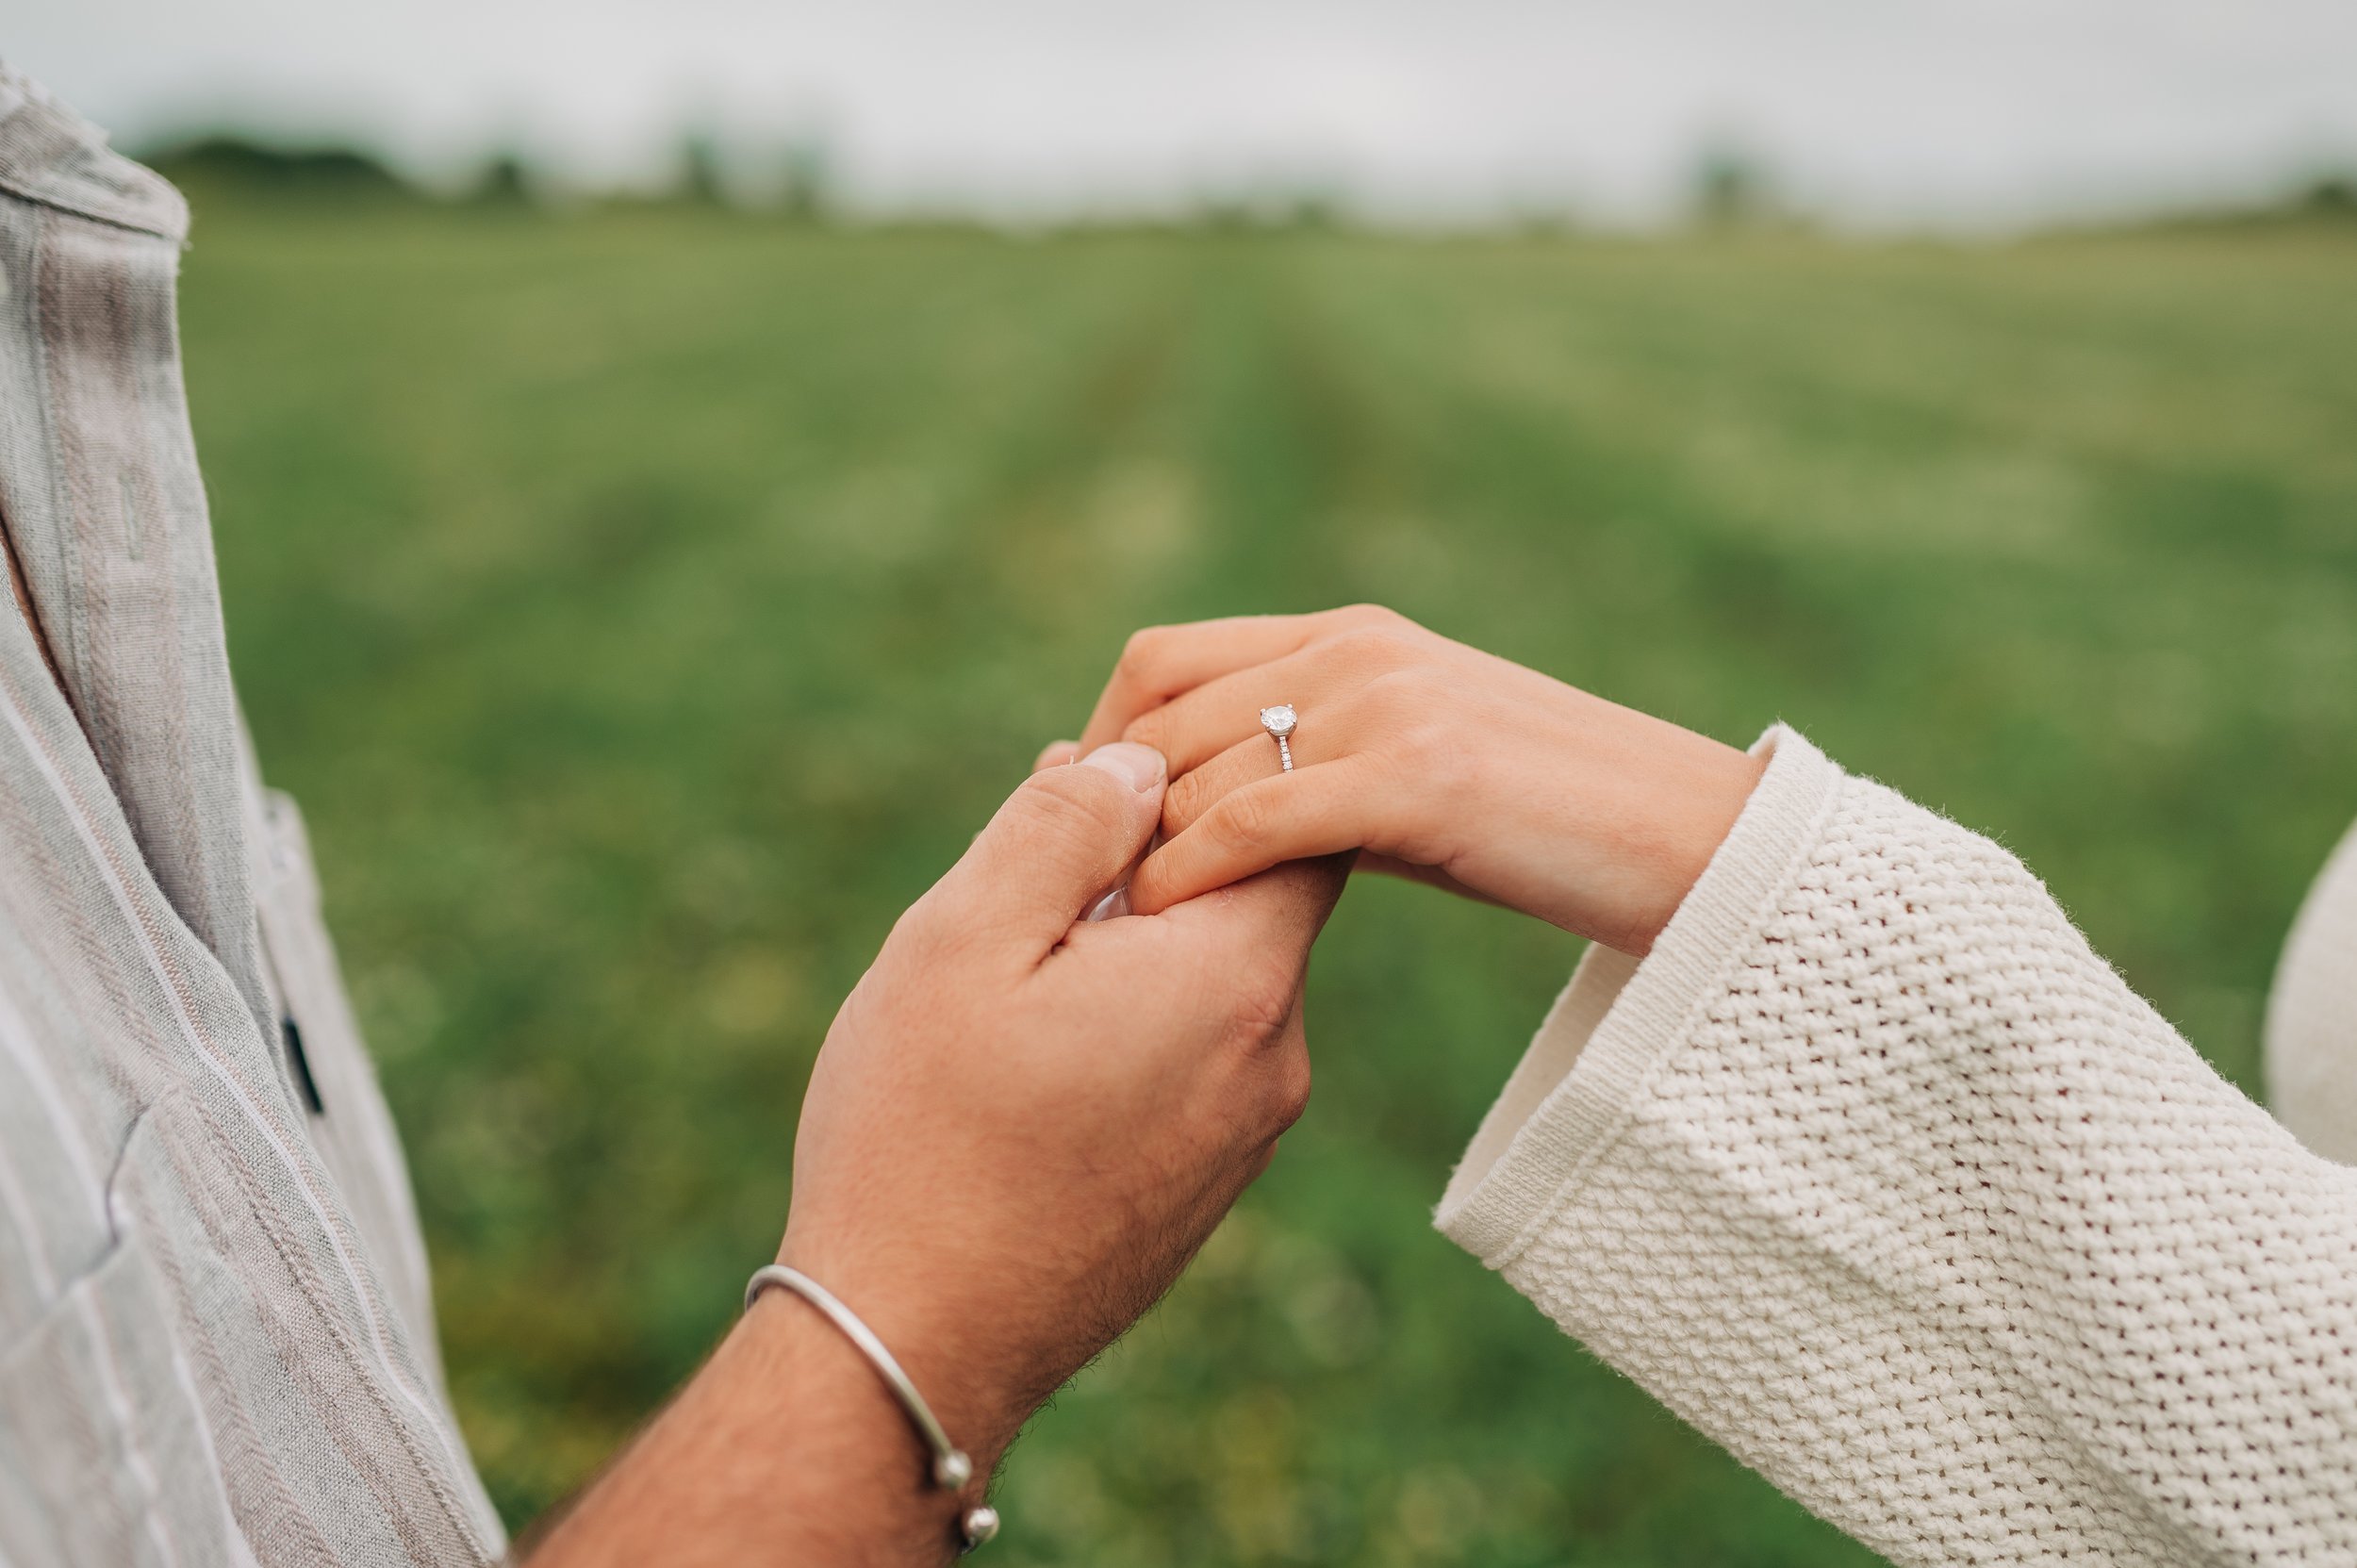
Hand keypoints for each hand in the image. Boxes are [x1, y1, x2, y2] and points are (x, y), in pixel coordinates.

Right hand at [530, 743, 1346, 1566]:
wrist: (911, 1350)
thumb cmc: (923, 1138)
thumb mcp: (964, 939)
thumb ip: (1062, 826)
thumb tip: (1133, 761)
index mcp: (1235, 979)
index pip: (1300, 818)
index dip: (1212, 773)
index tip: (1113, 776)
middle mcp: (1273, 1057)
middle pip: (1252, 898)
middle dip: (1155, 863)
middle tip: (1030, 872)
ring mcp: (1247, 1133)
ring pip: (1215, 981)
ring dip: (1134, 949)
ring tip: (1011, 974)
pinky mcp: (1208, 1186)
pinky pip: (1195, 1058)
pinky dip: (1132, 1024)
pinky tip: (1029, 1054)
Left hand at [1054, 607, 1763, 955]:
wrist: (1696, 844)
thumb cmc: (1559, 827)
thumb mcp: (1423, 770)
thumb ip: (1327, 768)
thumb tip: (1228, 819)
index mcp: (1349, 635)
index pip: (1165, 661)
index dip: (1100, 742)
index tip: (1078, 832)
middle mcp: (1353, 649)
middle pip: (1157, 708)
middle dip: (1096, 802)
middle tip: (1063, 890)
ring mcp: (1383, 704)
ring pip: (1193, 765)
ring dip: (1131, 846)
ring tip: (1095, 922)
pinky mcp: (1413, 775)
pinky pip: (1249, 821)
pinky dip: (1185, 873)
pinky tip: (1157, 924)